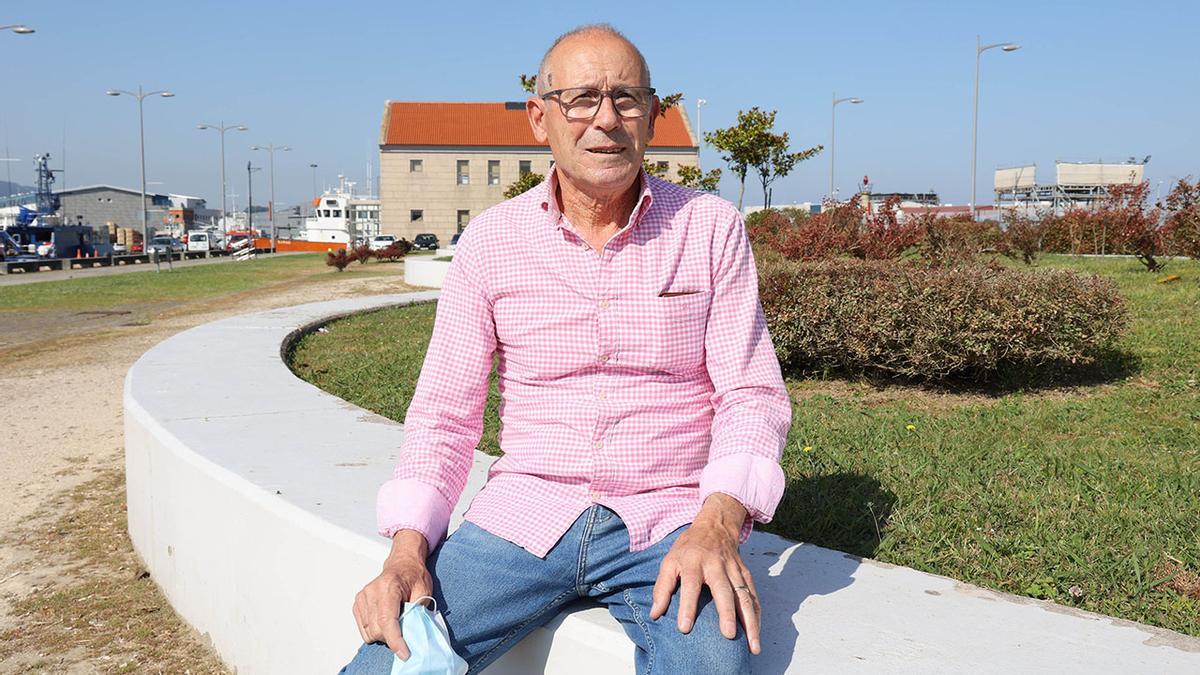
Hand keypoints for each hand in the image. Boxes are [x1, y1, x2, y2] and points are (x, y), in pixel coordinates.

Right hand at [352, 530, 432, 659]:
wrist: (402, 563)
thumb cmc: (414, 575)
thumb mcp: (424, 590)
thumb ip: (418, 610)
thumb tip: (413, 631)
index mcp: (389, 586)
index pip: (388, 620)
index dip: (396, 640)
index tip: (404, 653)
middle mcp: (372, 591)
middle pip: (377, 629)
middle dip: (392, 637)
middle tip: (405, 630)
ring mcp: (363, 597)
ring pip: (369, 632)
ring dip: (383, 634)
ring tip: (395, 622)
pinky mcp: (358, 603)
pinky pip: (363, 628)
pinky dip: (375, 630)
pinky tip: (385, 621)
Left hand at [649, 493, 760, 653]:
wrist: (714, 527)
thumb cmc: (687, 549)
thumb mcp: (669, 561)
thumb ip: (662, 588)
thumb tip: (655, 614)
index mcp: (693, 562)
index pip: (690, 585)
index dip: (687, 607)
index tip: (684, 628)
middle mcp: (716, 565)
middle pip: (723, 590)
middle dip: (727, 613)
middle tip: (728, 635)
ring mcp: (734, 569)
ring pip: (744, 596)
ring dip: (750, 621)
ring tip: (753, 645)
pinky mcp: (746, 574)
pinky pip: (753, 596)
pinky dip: (757, 616)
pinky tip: (756, 634)